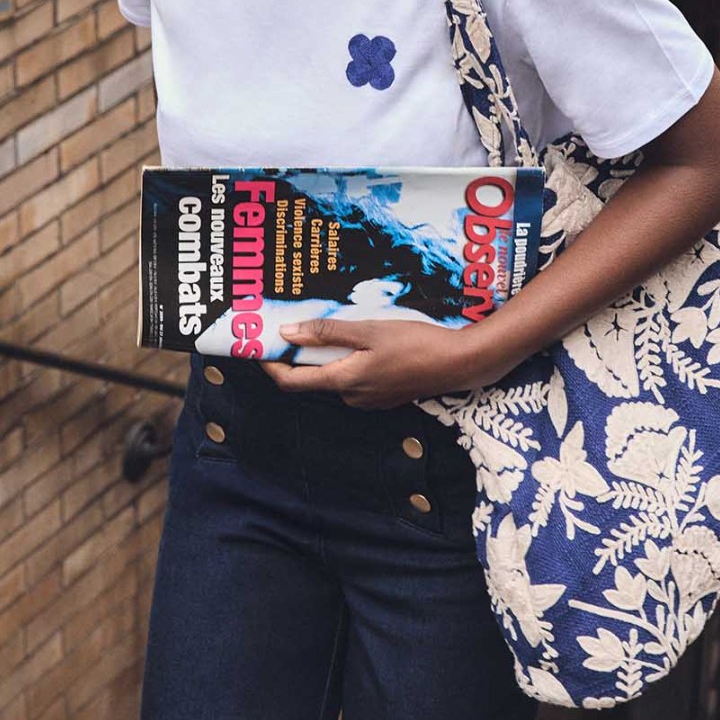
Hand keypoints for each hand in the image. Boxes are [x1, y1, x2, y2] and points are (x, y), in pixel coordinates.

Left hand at [262, 317, 493, 408]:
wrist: (460, 364)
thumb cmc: (417, 344)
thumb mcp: (369, 331)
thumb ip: (328, 332)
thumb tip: (288, 332)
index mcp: (344, 381)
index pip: (291, 381)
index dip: (270, 364)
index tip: (259, 345)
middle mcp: (352, 396)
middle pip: (313, 374)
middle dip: (303, 350)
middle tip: (297, 320)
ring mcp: (369, 399)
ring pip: (336, 373)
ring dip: (330, 352)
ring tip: (336, 323)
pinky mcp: (383, 395)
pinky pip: (355, 376)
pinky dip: (349, 358)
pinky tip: (363, 338)